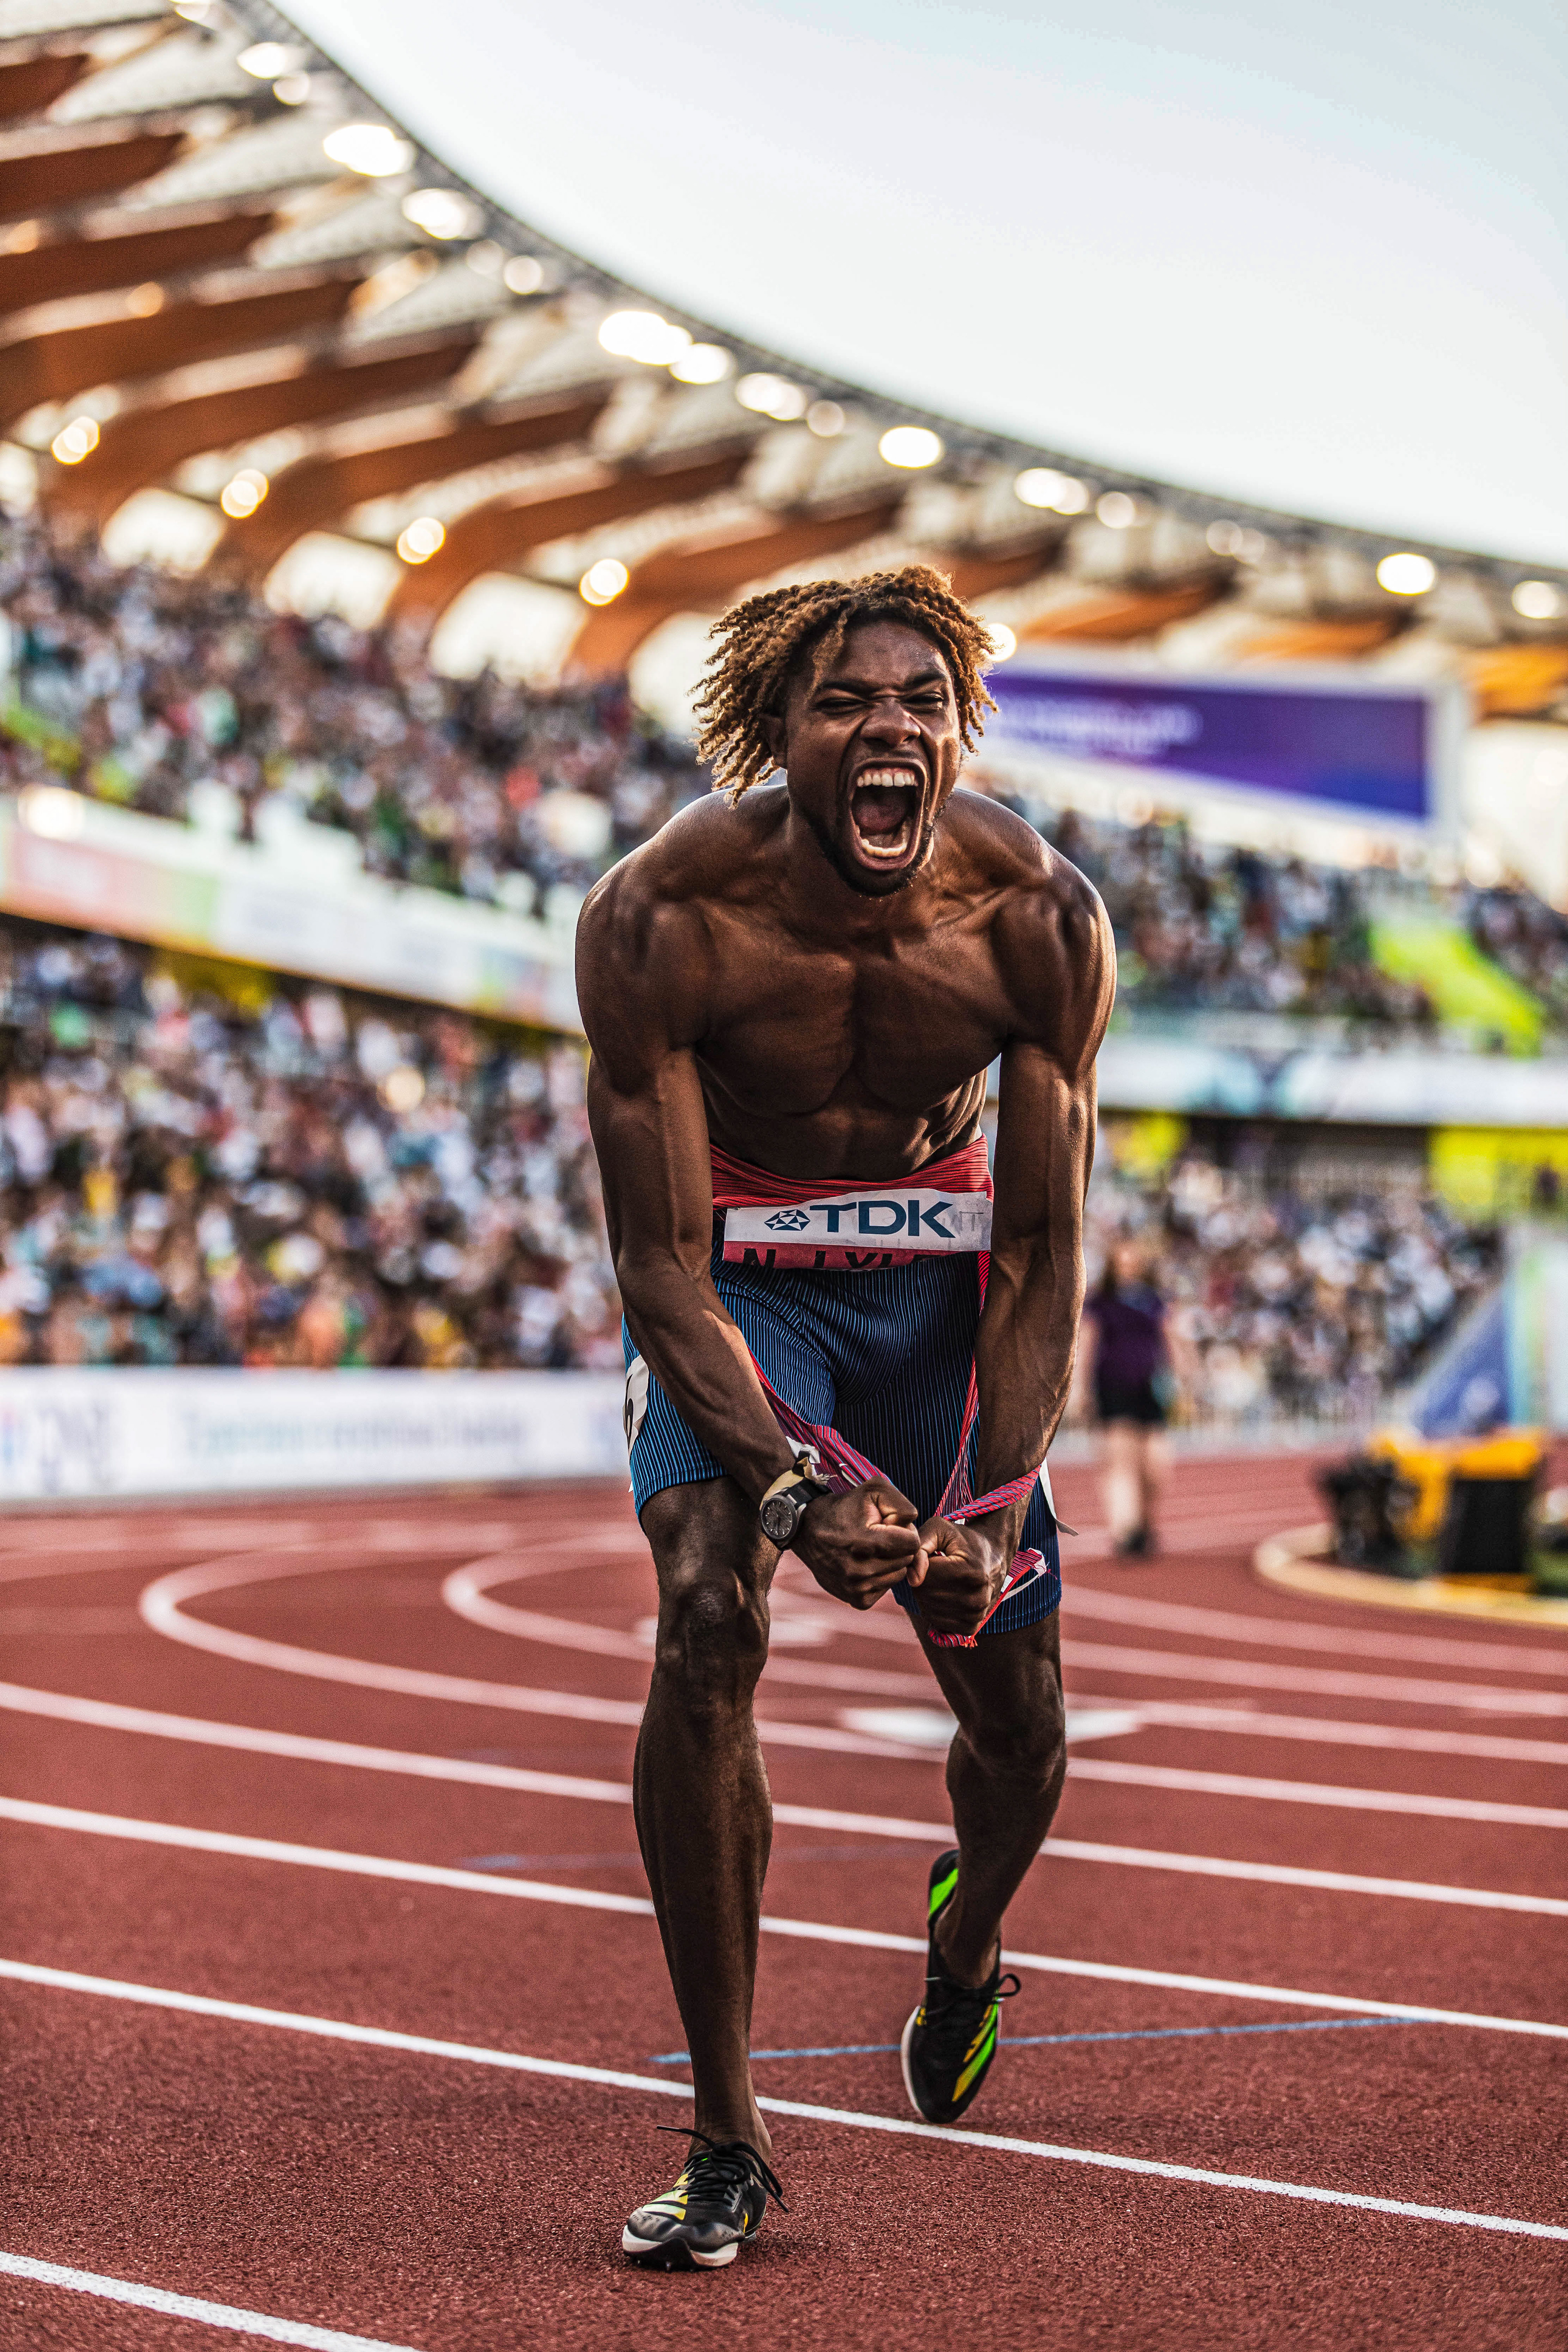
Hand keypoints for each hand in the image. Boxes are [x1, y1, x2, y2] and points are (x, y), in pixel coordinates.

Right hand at [793, 1479, 925, 1611]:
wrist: (807, 1530)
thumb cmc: (844, 1508)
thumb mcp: (872, 1490)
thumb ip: (900, 1504)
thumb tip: (912, 1523)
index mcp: (865, 1543)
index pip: (912, 1544)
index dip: (905, 1531)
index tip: (889, 1525)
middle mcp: (860, 1570)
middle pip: (906, 1560)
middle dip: (898, 1546)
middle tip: (879, 1536)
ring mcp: (857, 1588)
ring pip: (898, 1575)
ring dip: (890, 1562)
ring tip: (871, 1549)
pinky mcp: (856, 1600)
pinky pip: (885, 1588)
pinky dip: (880, 1576)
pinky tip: (865, 1563)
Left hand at [908, 1510, 1015, 1638]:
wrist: (992, 1556)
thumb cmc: (963, 1540)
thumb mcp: (940, 1530)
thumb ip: (920, 1547)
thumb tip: (913, 1579)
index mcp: (971, 1573)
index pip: (924, 1577)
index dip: (921, 1563)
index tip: (935, 1555)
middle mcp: (977, 1598)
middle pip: (924, 1594)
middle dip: (922, 1579)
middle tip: (938, 1568)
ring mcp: (975, 1616)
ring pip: (927, 1609)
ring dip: (926, 1593)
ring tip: (942, 1579)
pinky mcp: (970, 1627)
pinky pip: (935, 1622)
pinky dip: (933, 1608)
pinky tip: (945, 1594)